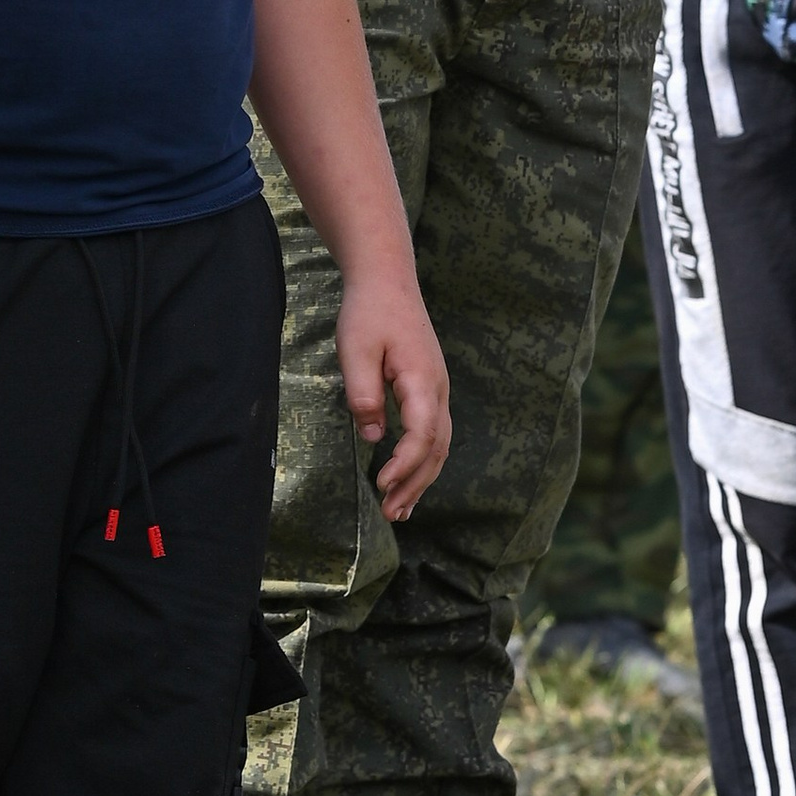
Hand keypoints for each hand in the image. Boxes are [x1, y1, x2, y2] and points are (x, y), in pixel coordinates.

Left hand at [337, 271, 451, 522]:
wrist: (388, 282)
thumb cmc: (369, 313)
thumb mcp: (356, 349)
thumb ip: (363, 392)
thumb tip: (372, 434)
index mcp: (421, 379)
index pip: (423, 433)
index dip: (405, 464)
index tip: (382, 484)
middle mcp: (438, 389)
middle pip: (436, 448)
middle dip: (415, 484)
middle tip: (391, 513)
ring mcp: (438, 391)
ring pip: (439, 445)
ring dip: (420, 479)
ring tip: (398, 509)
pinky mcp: (429, 391)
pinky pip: (434, 434)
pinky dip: (422, 462)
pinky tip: (406, 479)